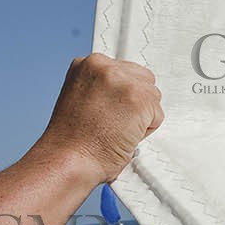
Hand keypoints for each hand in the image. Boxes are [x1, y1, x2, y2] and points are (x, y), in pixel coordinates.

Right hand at [36, 54, 162, 183]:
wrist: (68, 160)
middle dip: (134, 103)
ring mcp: (124, 81)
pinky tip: (124, 136)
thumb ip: (101, 88)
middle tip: (115, 124)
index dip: (121, 95)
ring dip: (141, 117)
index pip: (124, 70)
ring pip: (151, 97)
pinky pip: (157, 115)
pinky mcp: (140, 99)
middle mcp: (105, 66)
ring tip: (116, 131)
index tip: (113, 110)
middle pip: (142, 79)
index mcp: (88, 64)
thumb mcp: (78, 98)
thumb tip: (121, 93)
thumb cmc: (71, 141)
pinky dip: (146, 130)